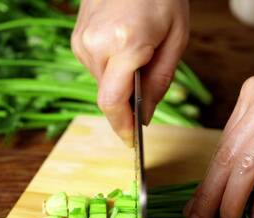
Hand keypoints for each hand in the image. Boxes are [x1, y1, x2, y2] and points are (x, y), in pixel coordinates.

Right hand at [71, 0, 188, 142]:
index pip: (113, 102)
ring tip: (142, 54)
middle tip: (151, 83)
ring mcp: (82, 40)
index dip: (123, 127)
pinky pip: (96, 67)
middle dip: (129, 103)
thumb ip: (160, 82)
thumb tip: (146, 116)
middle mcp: (96, 44)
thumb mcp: (176, 39)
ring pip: (102, 83)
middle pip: (108, 96)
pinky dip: (113, 69)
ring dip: (122, 83)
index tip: (132, 145)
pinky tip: (128, 48)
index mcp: (125, 44)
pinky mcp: (77, 37)